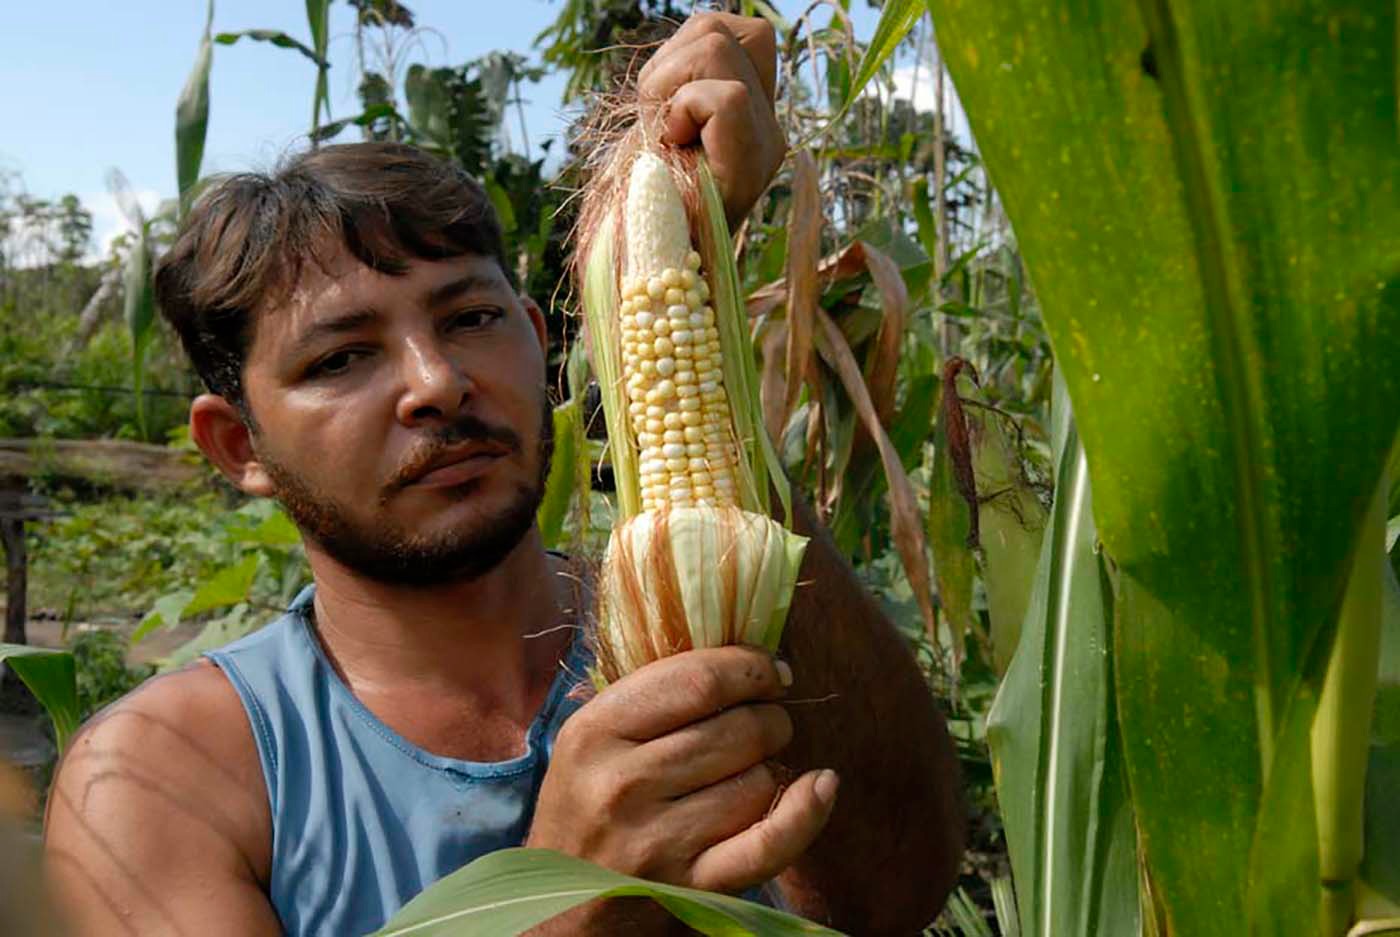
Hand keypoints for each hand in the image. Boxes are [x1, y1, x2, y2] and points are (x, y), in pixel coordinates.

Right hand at [526, 646, 837, 895]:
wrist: (567, 907)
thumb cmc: (588, 808)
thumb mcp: (591, 743)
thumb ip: (649, 695)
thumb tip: (744, 653)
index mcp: (595, 733)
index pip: (698, 679)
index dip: (749, 666)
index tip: (769, 669)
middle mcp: (622, 785)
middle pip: (738, 728)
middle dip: (770, 717)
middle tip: (766, 722)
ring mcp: (657, 840)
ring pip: (758, 779)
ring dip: (771, 769)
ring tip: (750, 770)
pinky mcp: (693, 887)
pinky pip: (770, 842)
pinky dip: (807, 811)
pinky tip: (821, 785)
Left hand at [639, 13, 786, 225]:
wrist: (646, 279)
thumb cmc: (642, 214)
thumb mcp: (657, 134)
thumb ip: (680, 87)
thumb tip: (694, 35)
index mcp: (752, 118)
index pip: (744, 33)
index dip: (689, 49)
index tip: (666, 106)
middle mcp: (770, 130)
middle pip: (729, 29)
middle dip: (674, 60)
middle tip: (660, 121)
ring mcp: (767, 146)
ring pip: (718, 46)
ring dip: (668, 83)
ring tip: (664, 135)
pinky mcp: (755, 168)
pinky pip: (723, 96)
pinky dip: (682, 110)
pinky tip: (673, 148)